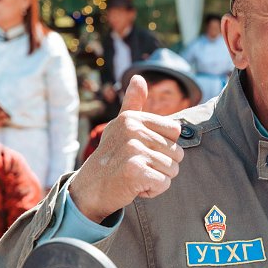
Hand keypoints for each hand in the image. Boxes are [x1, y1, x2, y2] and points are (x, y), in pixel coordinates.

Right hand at [69, 75, 183, 222]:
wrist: (90, 189)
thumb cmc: (111, 158)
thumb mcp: (121, 127)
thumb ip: (133, 104)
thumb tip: (138, 77)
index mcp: (132, 119)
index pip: (175, 132)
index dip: (165, 147)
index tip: (143, 151)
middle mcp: (132, 130)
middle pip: (177, 153)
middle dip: (162, 166)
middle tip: (138, 167)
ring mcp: (133, 150)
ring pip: (172, 169)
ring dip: (158, 179)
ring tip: (137, 176)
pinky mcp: (135, 170)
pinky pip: (164, 183)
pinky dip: (154, 190)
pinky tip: (136, 187)